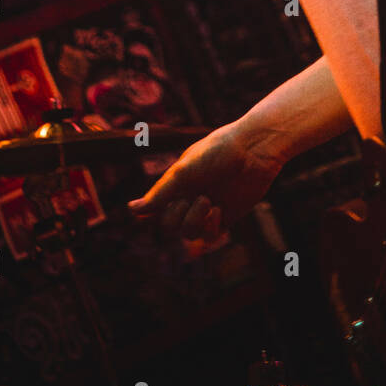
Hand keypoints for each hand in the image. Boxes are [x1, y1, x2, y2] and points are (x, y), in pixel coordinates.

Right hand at [127, 121, 283, 242]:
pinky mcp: (226, 217)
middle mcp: (190, 196)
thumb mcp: (184, 172)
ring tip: (208, 201)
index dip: (155, 210)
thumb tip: (132, 211)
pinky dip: (211, 228)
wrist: (254, 149)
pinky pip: (209, 236)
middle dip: (176, 216)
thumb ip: (160, 193)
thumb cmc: (217, 152)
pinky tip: (219, 210)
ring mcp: (207, 208)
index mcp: (177, 183)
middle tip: (188, 198)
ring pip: (188, 233)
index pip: (155, 207)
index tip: (164, 200)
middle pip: (170, 224)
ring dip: (194, 221)